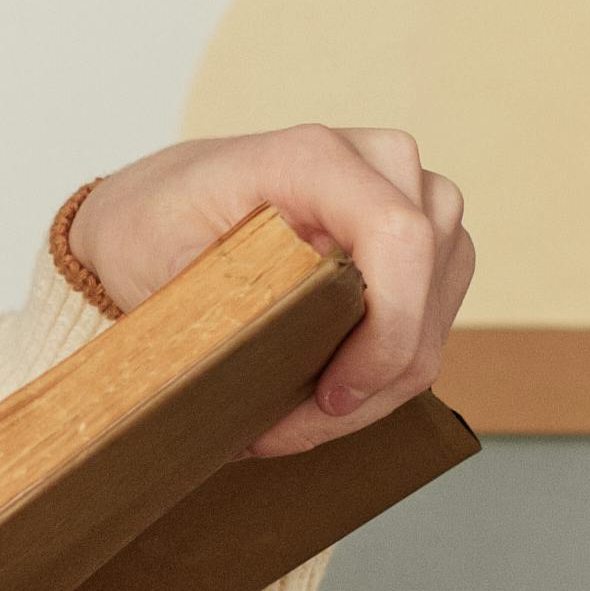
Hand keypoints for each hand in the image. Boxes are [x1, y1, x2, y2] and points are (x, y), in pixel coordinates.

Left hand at [70, 126, 474, 454]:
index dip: (387, 331)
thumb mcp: (156, 265)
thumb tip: (253, 384)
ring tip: (289, 419)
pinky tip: (320, 393)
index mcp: (313, 157)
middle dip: (368, 385)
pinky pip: (433, 324)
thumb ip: (216, 313)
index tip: (331, 396)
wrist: (160, 208)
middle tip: (279, 433)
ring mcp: (414, 199)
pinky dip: (382, 375)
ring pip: (435, 319)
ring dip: (375, 389)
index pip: (399, 236)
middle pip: (426, 289)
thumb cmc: (154, 225)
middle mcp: (379, 165)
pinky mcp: (426, 242)